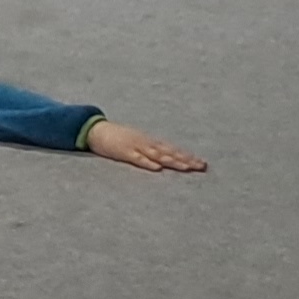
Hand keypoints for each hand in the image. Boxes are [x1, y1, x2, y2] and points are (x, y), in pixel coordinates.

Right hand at [85, 119, 203, 172]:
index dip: (188, 156)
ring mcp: (136, 147)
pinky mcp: (123, 152)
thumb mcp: (136, 142)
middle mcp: (147, 143)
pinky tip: (157, 168)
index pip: (173, 150)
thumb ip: (150, 150)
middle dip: (187, 160)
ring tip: (186, 168)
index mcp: (151, 142)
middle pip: (170, 152)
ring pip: (158, 155)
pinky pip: (137, 159)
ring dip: (173, 161)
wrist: (96, 129)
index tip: (203, 164)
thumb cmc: (117, 138)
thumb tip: (165, 161)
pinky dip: (147, 163)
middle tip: (202, 166)